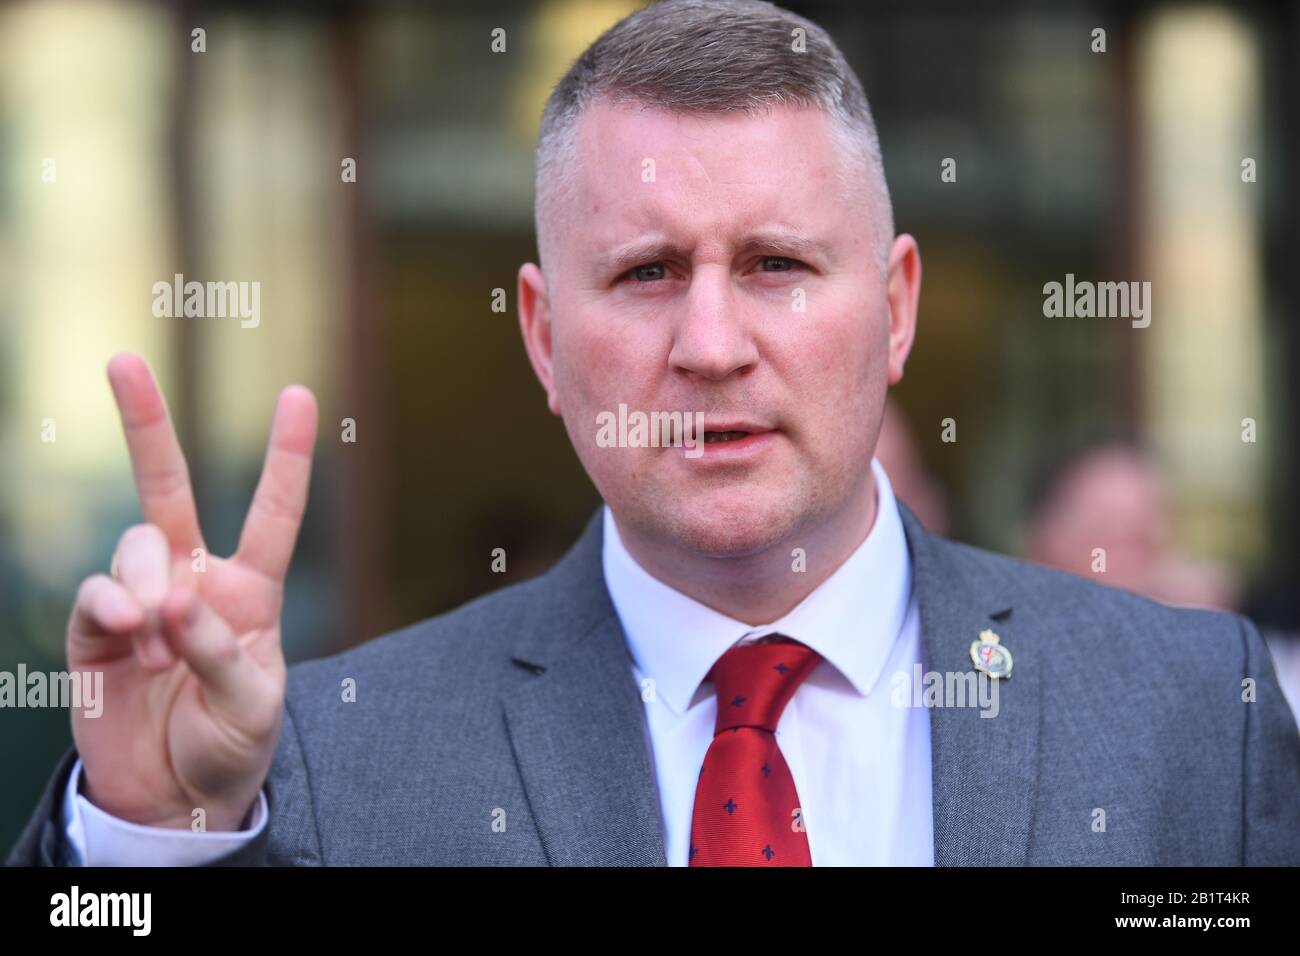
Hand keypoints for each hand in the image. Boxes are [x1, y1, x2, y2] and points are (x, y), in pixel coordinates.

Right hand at [67, 352, 317, 830]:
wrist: (174, 797)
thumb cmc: (230, 745)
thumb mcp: (252, 705)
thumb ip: (221, 649)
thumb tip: (174, 601)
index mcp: (251, 589)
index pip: (274, 511)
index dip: (285, 455)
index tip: (298, 392)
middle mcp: (194, 579)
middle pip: (168, 487)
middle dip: (145, 422)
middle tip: (122, 360)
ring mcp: (142, 598)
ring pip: (136, 546)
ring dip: (148, 588)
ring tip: (160, 651)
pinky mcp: (96, 629)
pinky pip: (98, 595)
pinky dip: (114, 610)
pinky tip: (133, 642)